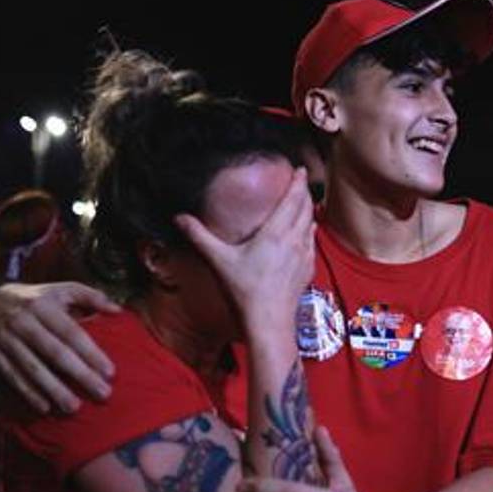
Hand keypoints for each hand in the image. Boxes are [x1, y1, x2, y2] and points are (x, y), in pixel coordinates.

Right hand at [0, 282, 120, 413]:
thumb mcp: (62, 289)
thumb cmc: (38, 299)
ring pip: (32, 368)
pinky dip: (28, 393)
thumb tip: (117, 310)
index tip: (110, 372)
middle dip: (80, 375)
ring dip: (54, 390)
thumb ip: (90, 296)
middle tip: (102, 393)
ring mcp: (5, 338)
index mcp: (42, 305)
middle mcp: (22, 321)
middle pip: (54, 352)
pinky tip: (45, 407)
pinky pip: (11, 376)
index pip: (70, 332)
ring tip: (74, 407)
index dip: (90, 353)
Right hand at [174, 167, 313, 332]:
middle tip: (302, 180)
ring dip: (309, 210)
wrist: (269, 322)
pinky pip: (312, 242)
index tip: (299, 169)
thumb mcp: (219, 261)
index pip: (292, 200)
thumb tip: (179, 218)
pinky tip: (308, 231)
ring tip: (305, 201)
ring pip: (311, 224)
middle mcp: (294, 241)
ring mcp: (305, 256)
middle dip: (304, 192)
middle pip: (305, 208)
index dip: (297, 183)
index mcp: (275, 233)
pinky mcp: (308, 270)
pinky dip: (310, 231)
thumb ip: (199, 236)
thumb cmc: (245, 291)